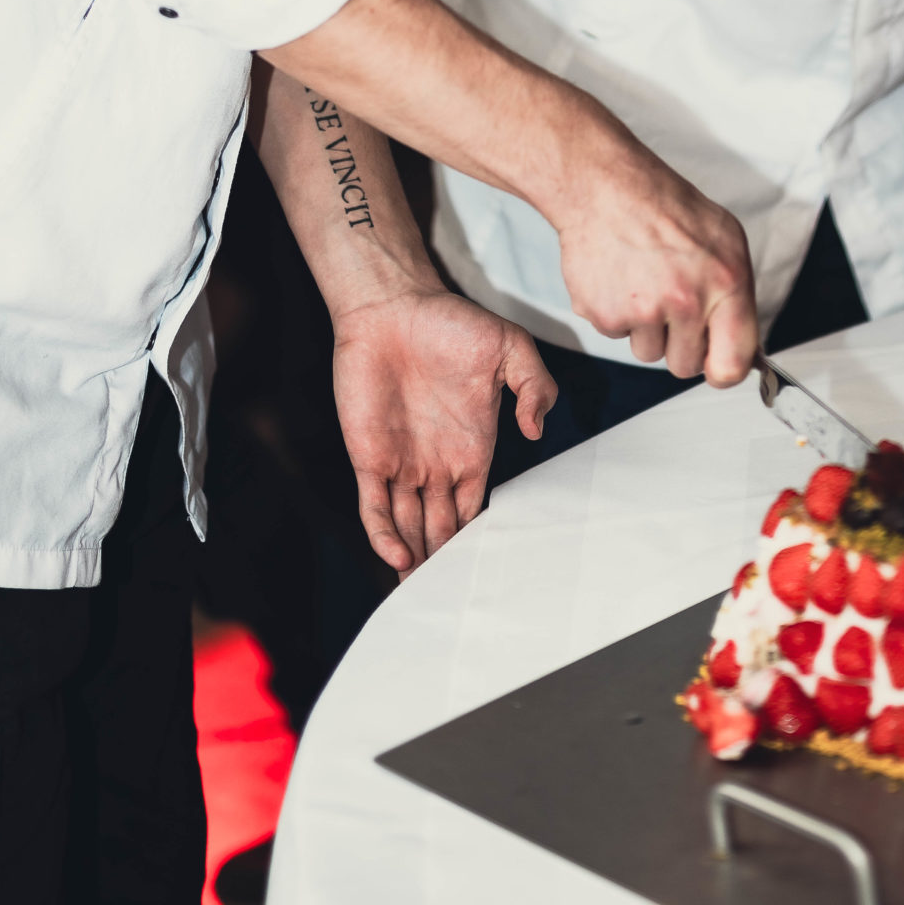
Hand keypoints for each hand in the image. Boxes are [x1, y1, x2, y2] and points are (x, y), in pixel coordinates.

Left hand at [331, 286, 556, 571]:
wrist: (393, 306)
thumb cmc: (451, 322)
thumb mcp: (509, 347)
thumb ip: (533, 386)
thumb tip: (535, 431)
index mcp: (473, 445)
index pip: (476, 506)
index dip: (478, 537)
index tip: (487, 571)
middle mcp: (438, 461)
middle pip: (442, 526)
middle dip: (445, 560)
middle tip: (451, 598)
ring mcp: (401, 461)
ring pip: (409, 525)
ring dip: (416, 557)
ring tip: (422, 595)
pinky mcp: (368, 455)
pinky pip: (374, 506)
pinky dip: (383, 535)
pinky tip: (397, 557)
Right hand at [555, 132, 757, 385]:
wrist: (607, 187)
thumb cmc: (666, 207)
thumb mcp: (725, 239)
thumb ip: (736, 296)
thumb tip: (744, 345)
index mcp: (725, 283)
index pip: (734, 364)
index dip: (723, 369)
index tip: (716, 363)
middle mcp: (687, 301)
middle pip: (686, 366)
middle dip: (679, 342)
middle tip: (671, 302)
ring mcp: (643, 311)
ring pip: (648, 353)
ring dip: (646, 327)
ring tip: (643, 281)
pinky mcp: (605, 314)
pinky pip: (617, 336)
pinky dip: (617, 313)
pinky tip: (620, 277)